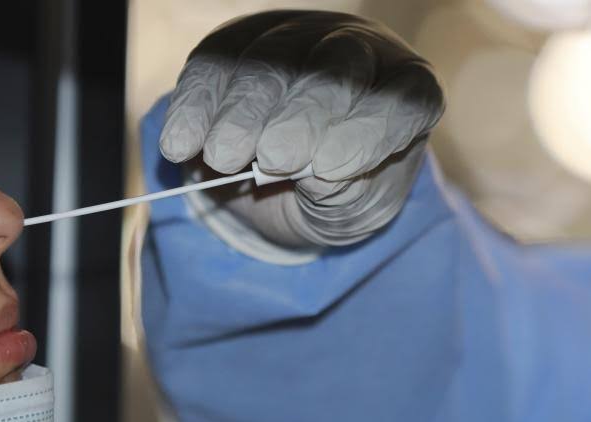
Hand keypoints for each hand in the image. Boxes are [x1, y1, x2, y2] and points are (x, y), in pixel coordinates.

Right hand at [159, 10, 443, 246]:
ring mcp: (296, 42)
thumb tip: (315, 170)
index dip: (370, 128)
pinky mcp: (239, 46)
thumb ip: (347, 194)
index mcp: (404, 95)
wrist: (284, 188)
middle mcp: (357, 55)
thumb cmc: (336, 197)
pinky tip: (184, 143)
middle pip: (337, 65)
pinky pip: (215, 63)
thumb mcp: (353, 210)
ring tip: (224, 158)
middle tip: (272, 159)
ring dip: (243, 111)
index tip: (329, 168)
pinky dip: (197, 104)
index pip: (406, 98)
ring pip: (271, 58)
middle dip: (301, 114)